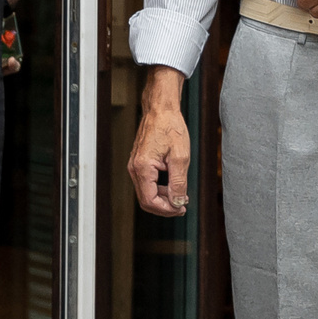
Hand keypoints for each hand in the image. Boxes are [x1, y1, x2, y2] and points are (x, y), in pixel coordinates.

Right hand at [129, 68, 189, 216]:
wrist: (161, 109)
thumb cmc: (170, 127)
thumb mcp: (180, 156)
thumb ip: (178, 183)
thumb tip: (177, 202)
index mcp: (143, 168)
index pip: (150, 201)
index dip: (167, 209)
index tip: (182, 208)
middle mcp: (135, 169)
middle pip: (145, 201)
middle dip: (164, 207)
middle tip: (182, 207)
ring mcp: (135, 166)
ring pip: (146, 193)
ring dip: (163, 199)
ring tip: (181, 196)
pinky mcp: (139, 163)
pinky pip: (147, 183)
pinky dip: (159, 189)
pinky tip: (173, 187)